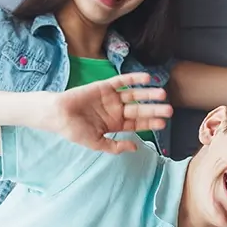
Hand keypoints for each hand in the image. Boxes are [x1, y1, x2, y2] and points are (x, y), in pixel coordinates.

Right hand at [44, 72, 172, 153]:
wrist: (57, 116)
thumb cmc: (74, 131)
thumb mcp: (97, 144)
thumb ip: (116, 147)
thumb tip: (136, 148)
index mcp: (116, 124)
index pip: (138, 123)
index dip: (150, 123)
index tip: (163, 123)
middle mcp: (117, 110)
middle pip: (140, 109)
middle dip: (154, 109)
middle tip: (169, 109)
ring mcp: (112, 97)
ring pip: (134, 94)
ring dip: (148, 93)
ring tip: (162, 94)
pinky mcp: (105, 86)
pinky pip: (122, 81)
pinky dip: (134, 79)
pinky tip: (147, 78)